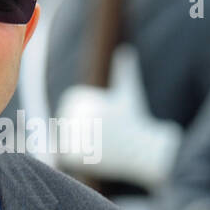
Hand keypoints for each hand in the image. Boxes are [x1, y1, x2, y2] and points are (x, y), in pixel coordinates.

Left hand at [54, 44, 181, 189]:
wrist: (143, 150)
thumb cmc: (135, 120)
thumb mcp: (129, 92)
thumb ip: (124, 71)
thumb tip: (125, 51)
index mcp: (81, 100)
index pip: (69, 110)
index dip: (85, 117)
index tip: (103, 121)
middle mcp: (76, 117)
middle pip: (67, 125)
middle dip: (82, 131)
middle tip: (104, 136)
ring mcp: (75, 137)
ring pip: (66, 141)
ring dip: (81, 144)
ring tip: (102, 144)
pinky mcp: (75, 157)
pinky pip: (65, 157)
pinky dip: (78, 158)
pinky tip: (96, 155)